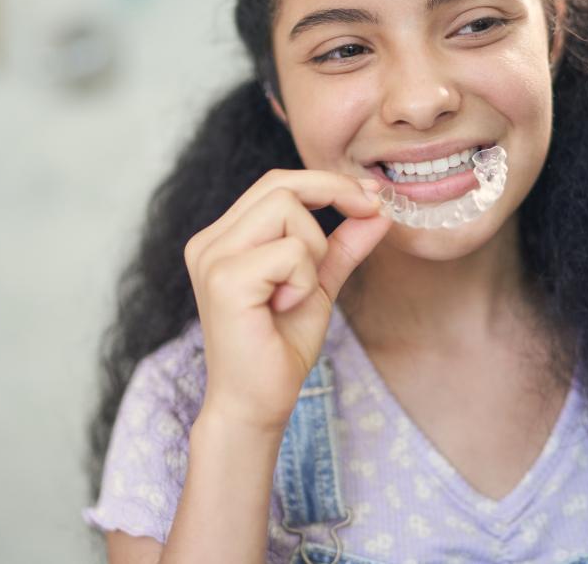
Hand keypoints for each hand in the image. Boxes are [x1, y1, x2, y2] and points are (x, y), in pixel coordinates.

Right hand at [183, 169, 390, 432]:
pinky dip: (304, 278)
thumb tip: (377, 210)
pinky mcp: (225, 280)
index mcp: (223, 238)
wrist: (256, 405)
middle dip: (333, 193)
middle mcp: (209, 242)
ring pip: (286, 208)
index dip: (326, 182)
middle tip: (369, 213)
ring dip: (313, 250)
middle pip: (280, 184)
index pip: (275, 184)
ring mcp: (212, 258)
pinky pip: (289, 251)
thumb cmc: (279, 349)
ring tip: (297, 292)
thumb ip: (342, 246)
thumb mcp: (317, 285)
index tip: (369, 197)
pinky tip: (285, 307)